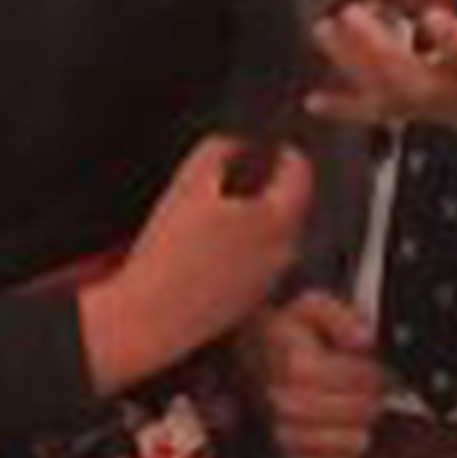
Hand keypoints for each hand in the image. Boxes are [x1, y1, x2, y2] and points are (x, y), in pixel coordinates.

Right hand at [79, 134, 310, 393]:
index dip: (286, 152)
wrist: (154, 314)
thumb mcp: (188, 181)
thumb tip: (239, 143)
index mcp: (276, 219)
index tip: (272, 144)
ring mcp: (271, 277)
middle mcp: (284, 250)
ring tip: (213, 212)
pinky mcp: (254, 297)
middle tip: (233, 175)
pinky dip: (243, 244)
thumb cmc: (171, 251)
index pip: (302, 173)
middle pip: (289, 203)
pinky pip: (259, 258)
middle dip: (267, 184)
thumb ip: (220, 149)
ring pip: (273, 231)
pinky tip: (208, 245)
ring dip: (254, 215)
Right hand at [241, 289, 382, 457]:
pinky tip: (344, 440)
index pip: (344, 377)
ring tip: (361, 415)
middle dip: (367, 400)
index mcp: (291, 361)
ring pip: (333, 443)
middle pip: (344, 411)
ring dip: (356, 430)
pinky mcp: (286, 455)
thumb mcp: (311, 308)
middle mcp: (281, 398)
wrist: (251, 353)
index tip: (373, 366)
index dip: (366, 372)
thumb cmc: (285, 333)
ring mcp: (281, 428)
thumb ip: (338, 316)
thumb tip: (363, 337)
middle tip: (373, 391)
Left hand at [307, 0, 456, 154]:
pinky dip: (344, 109)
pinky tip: (315, 100)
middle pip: (417, 83)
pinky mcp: (422, 112)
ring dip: (351, 67)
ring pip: (392, 100)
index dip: (452, 38)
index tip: (430, 14)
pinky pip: (380, 114)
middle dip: (379, 50)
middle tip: (352, 13)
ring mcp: (439, 104)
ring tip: (325, 30)